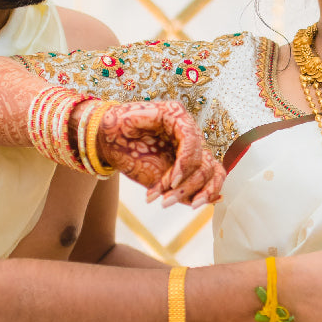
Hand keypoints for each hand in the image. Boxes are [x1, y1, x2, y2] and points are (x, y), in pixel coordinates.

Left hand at [95, 101, 224, 206]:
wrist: (111, 137)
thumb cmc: (119, 124)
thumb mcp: (131, 118)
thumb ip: (155, 123)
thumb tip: (175, 128)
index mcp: (178, 118)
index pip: (194, 141)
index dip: (186, 163)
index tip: (172, 181)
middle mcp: (188, 136)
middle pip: (204, 164)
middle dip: (187, 185)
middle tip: (164, 201)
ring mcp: (189, 154)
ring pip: (211, 175)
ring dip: (194, 194)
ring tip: (167, 203)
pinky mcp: (186, 170)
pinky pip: (206, 183)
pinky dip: (199, 196)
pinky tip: (191, 203)